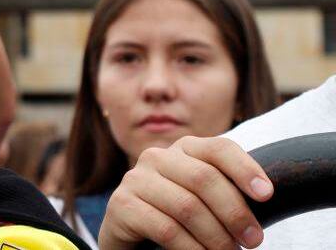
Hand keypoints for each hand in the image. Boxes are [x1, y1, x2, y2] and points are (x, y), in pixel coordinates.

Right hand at [99, 136, 273, 249]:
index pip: (219, 148)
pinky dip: (192, 249)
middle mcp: (156, 157)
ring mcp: (135, 178)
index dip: (245, 168)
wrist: (135, 236)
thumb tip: (266, 194)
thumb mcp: (206, 199)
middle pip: (204, 178)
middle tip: (253, 241)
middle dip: (235, 213)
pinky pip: (165, 228)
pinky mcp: (121, 204)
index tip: (267, 195)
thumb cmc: (180, 218)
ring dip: (215, 237)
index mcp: (183, 149)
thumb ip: (226, 189)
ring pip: (187, 206)